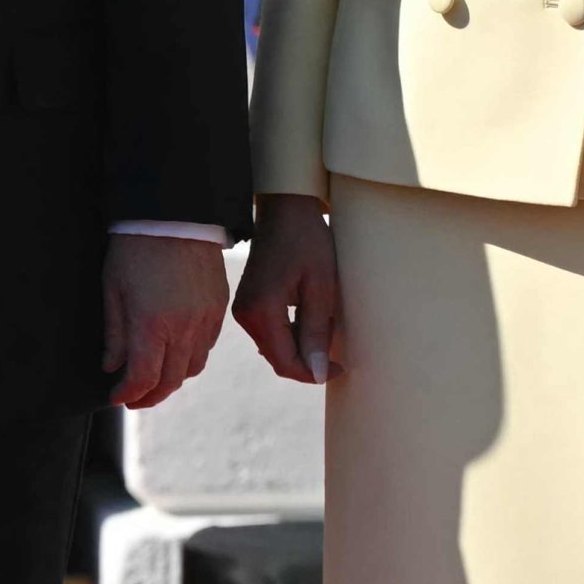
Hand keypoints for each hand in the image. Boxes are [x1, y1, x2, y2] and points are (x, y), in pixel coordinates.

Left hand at [103, 234, 227, 409]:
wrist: (176, 213)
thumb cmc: (136, 248)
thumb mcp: (113, 290)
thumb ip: (114, 334)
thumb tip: (112, 367)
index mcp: (152, 325)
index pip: (143, 378)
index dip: (128, 394)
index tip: (117, 396)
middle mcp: (184, 328)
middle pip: (171, 381)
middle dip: (151, 396)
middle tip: (135, 398)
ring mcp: (206, 320)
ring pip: (193, 368)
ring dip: (173, 379)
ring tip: (155, 376)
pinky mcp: (220, 308)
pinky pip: (208, 346)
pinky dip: (191, 357)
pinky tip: (176, 351)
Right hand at [233, 196, 345, 383]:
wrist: (285, 210)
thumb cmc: (307, 241)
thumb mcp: (321, 286)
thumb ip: (317, 331)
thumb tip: (317, 372)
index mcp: (262, 311)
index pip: (285, 362)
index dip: (313, 373)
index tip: (339, 367)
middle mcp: (246, 316)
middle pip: (278, 359)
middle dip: (308, 362)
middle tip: (337, 350)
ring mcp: (244, 311)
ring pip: (275, 348)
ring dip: (301, 349)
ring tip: (327, 330)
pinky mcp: (248, 305)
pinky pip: (271, 334)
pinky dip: (292, 337)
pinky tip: (311, 321)